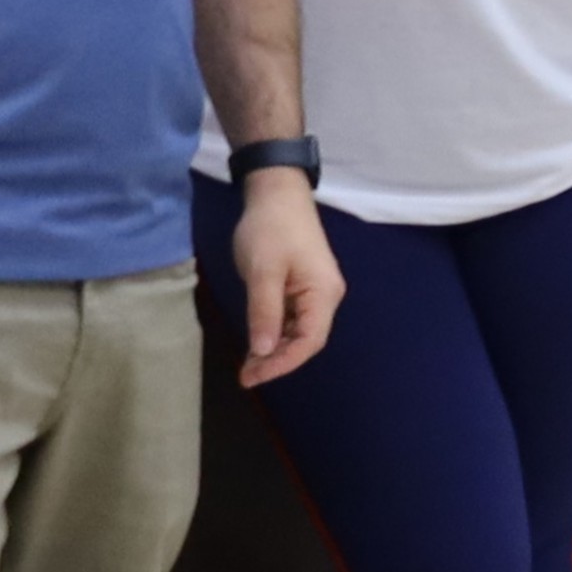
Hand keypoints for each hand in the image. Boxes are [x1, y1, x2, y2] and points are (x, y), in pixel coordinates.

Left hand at [231, 165, 343, 387]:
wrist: (277, 194)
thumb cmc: (270, 230)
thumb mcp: (262, 272)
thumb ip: (264, 312)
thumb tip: (262, 351)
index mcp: (322, 294)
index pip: (309, 341)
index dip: (283, 363)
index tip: (253, 377)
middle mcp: (325, 297)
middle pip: (306, 339)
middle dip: (277, 360)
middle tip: (246, 376)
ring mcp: (315, 292)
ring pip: (298, 331)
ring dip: (274, 349)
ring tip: (247, 365)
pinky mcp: (302, 287)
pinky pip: (292, 318)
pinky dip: (274, 333)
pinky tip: (256, 341)